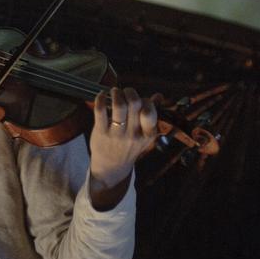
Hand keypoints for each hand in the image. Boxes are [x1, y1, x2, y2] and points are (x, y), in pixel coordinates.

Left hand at [88, 86, 159, 208]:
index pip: (150, 112)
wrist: (112, 167)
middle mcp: (133, 134)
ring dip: (116, 93)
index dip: (145, 100)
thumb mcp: (145, 135)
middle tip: (125, 91)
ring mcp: (117, 134)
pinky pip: (100, 111)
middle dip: (130, 92)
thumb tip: (158, 96)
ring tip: (114, 91)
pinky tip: (102, 95)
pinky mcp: (101, 132)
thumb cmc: (129, 147)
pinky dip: (100, 98)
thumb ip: (152, 114)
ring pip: (119, 106)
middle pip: (134, 104)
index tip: (140, 99)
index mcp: (147, 134)